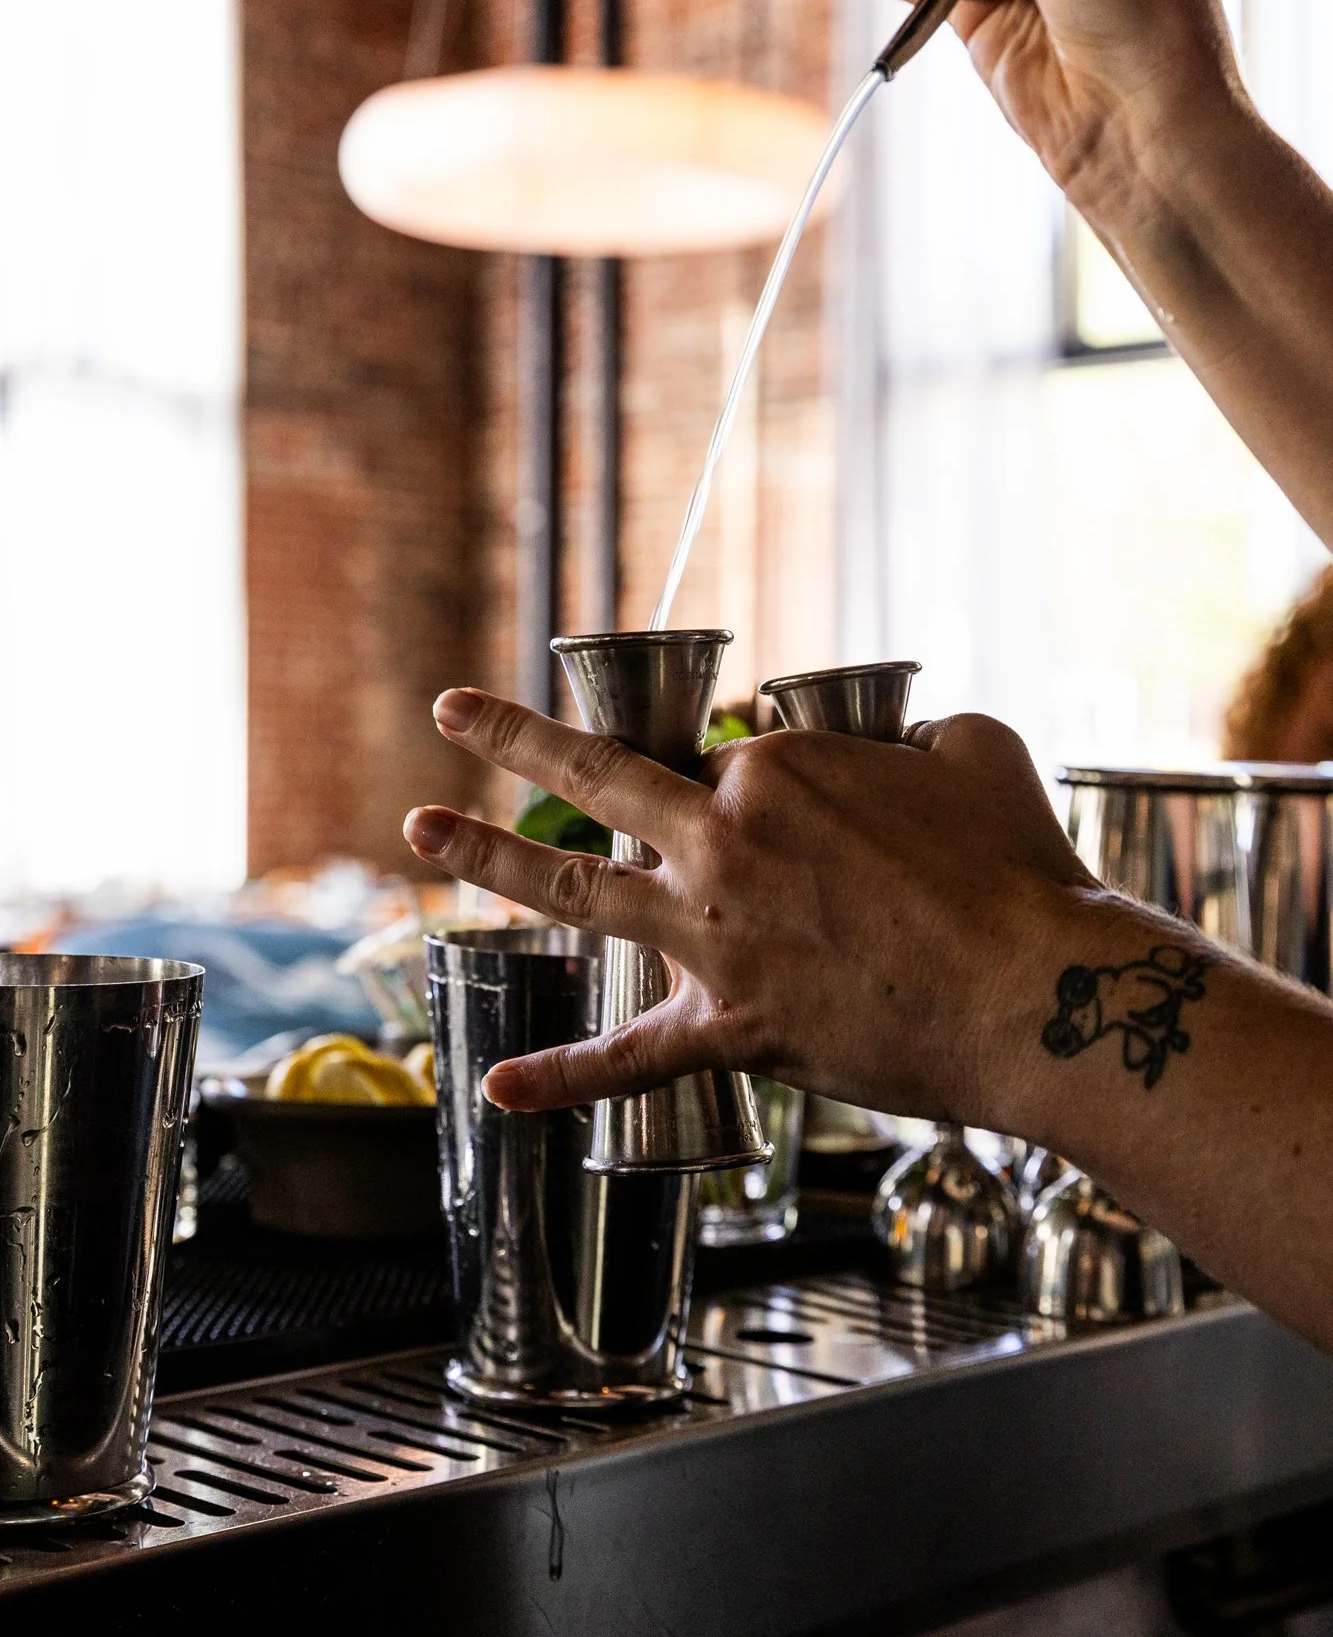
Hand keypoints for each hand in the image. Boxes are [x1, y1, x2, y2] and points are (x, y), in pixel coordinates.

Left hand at [405, 689, 1097, 1125]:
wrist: (1037, 993)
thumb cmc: (1015, 867)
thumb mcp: (973, 748)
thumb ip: (913, 734)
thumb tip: (900, 749)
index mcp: (774, 769)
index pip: (710, 753)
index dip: (720, 766)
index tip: (748, 792)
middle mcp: (724, 841)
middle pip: (597, 780)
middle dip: (512, 740)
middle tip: (452, 712)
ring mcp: (716, 938)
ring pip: (579, 890)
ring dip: (490, 859)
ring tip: (423, 832)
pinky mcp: (733, 1029)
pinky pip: (630, 1056)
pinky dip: (561, 1076)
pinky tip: (496, 1081)